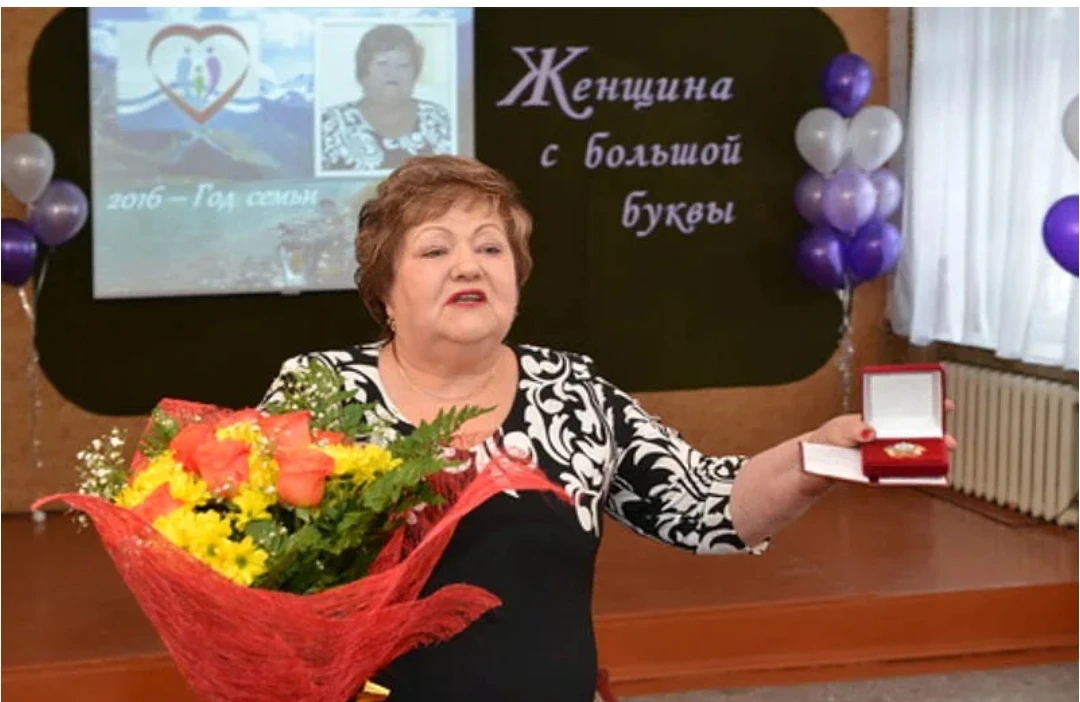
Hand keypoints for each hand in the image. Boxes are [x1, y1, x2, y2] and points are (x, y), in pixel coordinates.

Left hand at [798, 400, 957, 495]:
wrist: (815, 465)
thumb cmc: (828, 439)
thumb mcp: (838, 429)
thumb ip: (852, 429)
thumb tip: (869, 431)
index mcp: (880, 419)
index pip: (908, 409)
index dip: (929, 406)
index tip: (946, 404)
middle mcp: (888, 436)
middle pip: (919, 434)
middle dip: (938, 436)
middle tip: (949, 441)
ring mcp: (887, 455)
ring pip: (915, 454)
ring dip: (931, 457)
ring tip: (942, 459)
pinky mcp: (883, 472)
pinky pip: (903, 473)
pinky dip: (917, 475)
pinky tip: (928, 476)